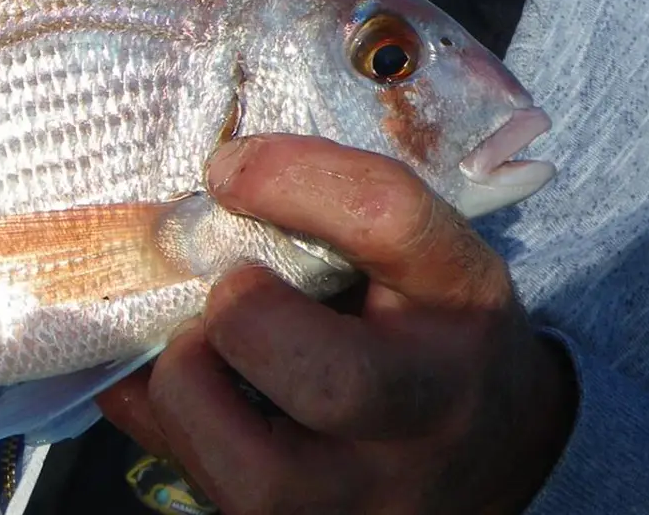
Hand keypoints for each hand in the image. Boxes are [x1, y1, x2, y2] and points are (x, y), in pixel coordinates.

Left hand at [98, 135, 576, 514]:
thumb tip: (200, 188)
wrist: (489, 450)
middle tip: (226, 289)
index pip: (390, 220)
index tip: (228, 167)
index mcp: (461, 300)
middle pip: (335, 383)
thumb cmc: (422, 325)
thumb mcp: (414, 253)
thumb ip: (329, 213)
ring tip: (200, 345)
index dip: (293, 179)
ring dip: (191, 386)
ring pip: (257, 474)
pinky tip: (175, 380)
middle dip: (243, 321)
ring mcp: (366, 498)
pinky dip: (159, 420)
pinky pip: (201, 484)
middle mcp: (429, 412)